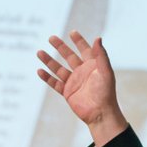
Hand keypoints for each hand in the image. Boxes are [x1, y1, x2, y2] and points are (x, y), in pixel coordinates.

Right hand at [36, 31, 127, 146]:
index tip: (72, 32)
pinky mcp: (68, 92)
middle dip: (60, 47)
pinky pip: (55, 83)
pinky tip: (39, 71)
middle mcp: (82, 72)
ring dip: (49, 60)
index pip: (85, 50)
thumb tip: (98, 38)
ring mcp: (74, 82)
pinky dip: (47, 77)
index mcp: (92, 66)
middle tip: (51, 37)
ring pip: (58, 69)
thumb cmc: (106, 93)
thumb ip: (101, 55)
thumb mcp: (105, 72)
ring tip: (39, 52)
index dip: (79, 41)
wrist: (100, 114)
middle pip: (69, 56)